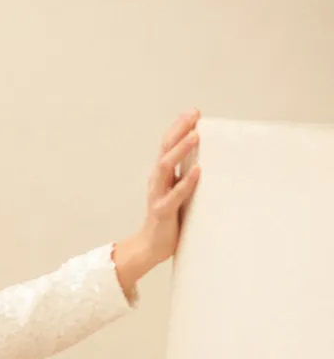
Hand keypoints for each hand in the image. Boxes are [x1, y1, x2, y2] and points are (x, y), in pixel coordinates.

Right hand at [112, 110, 201, 293]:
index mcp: (161, 175)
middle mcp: (157, 181)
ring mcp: (158, 195)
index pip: (167, 144)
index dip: (178, 127)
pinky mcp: (163, 212)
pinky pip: (174, 195)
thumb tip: (206, 159)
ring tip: (195, 136)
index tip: (193, 111)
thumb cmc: (169, 219)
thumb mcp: (177, 192)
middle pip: (164, 149)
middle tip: (193, 115)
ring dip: (180, 150)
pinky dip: (186, 183)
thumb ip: (185, 176)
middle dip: (179, 130)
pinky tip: (198, 172)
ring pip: (165, 167)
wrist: (151, 247)